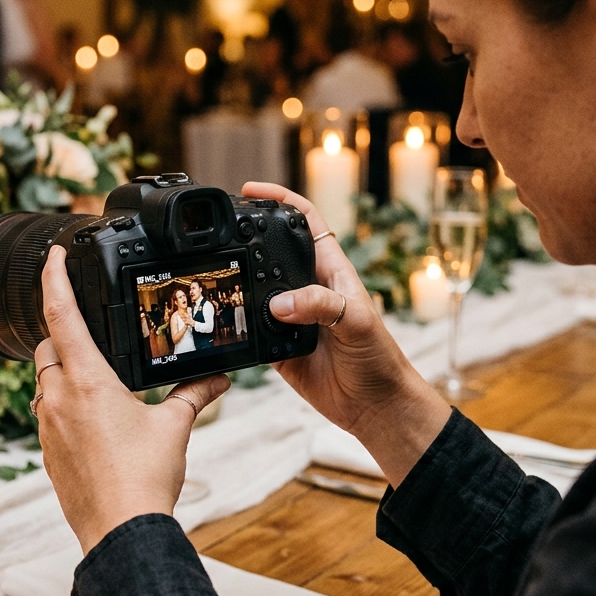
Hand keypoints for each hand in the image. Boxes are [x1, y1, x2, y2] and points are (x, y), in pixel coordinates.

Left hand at [33, 246, 228, 553]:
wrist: (121, 531)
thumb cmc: (144, 479)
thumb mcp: (174, 427)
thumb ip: (194, 394)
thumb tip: (218, 378)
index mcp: (87, 380)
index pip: (61, 314)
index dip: (54, 278)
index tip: (54, 256)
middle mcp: (58, 398)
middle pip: (48, 347)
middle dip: (65, 335)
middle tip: (93, 333)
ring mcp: (48, 427)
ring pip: (44, 382)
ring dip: (63, 373)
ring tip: (97, 380)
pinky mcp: (47, 453)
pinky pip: (47, 414)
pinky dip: (63, 406)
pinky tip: (93, 421)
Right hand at [241, 182, 452, 485]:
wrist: (374, 404)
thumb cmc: (378, 357)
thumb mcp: (356, 322)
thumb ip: (321, 305)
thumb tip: (279, 304)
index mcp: (330, 270)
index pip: (304, 222)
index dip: (279, 200)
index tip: (250, 191)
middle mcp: (308, 288)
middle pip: (272, 252)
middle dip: (247, 239)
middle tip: (220, 234)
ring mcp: (291, 316)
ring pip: (256, 290)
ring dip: (238, 284)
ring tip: (216, 277)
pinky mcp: (277, 345)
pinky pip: (250, 330)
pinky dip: (237, 326)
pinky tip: (225, 323)